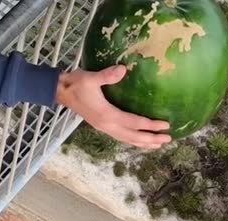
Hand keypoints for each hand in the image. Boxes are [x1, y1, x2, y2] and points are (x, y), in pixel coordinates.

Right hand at [55, 65, 171, 148]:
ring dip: (142, 142)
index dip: (150, 125)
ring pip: (126, 139)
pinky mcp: (101, 125)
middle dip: (150, 139)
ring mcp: (103, 127)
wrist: (60, 91)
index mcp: (106, 115)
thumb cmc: (76, 83)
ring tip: (157, 144)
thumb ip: (107, 75)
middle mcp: (106, 125)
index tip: (165, 125)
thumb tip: (123, 69)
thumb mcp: (91, 78)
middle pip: (132, 137)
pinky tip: (138, 138)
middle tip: (167, 140)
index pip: (134, 123)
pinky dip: (132, 139)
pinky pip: (120, 136)